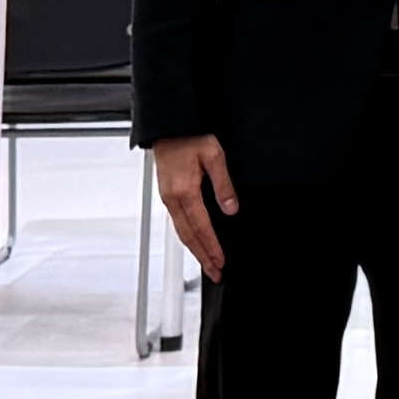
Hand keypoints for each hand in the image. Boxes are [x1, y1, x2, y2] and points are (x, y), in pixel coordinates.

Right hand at [149, 134, 237, 280]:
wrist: (167, 126)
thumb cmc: (189, 136)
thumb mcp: (214, 155)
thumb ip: (224, 184)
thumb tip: (231, 209)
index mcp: (185, 192)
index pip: (201, 228)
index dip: (212, 247)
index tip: (221, 261)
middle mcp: (173, 199)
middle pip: (188, 237)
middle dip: (202, 257)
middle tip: (215, 272)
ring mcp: (167, 198)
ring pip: (181, 232)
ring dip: (195, 250)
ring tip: (207, 263)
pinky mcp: (167, 195)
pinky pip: (177, 223)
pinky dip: (187, 237)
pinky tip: (195, 241)